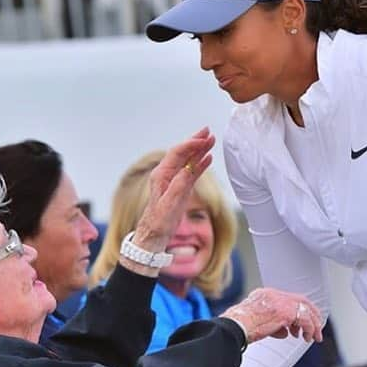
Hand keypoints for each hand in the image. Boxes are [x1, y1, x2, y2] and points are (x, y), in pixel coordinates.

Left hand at [132, 128, 214, 251]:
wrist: (154, 234)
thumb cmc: (159, 221)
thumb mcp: (170, 203)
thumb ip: (180, 185)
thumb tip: (189, 168)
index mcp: (161, 175)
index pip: (177, 153)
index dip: (191, 144)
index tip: (204, 139)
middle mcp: (167, 174)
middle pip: (183, 152)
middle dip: (195, 141)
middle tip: (208, 131)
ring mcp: (174, 180)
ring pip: (188, 161)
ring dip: (199, 150)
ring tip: (211, 140)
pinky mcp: (180, 188)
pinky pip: (192, 172)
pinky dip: (200, 163)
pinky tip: (208, 158)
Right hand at [221, 287, 323, 343]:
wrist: (234, 326)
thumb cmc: (239, 327)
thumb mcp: (256, 321)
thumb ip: (273, 324)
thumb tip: (286, 332)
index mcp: (266, 294)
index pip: (289, 298)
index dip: (299, 309)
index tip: (302, 322)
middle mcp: (274, 294)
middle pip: (301, 300)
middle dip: (312, 315)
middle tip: (317, 328)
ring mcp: (280, 301)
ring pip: (306, 310)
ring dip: (313, 325)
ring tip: (313, 337)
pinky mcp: (285, 312)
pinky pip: (304, 320)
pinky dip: (309, 329)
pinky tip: (307, 339)